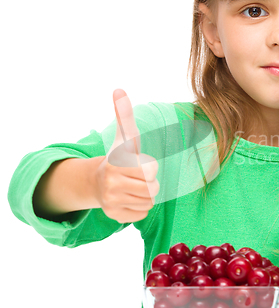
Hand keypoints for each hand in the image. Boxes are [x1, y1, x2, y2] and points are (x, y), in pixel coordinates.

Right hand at [93, 89, 159, 222]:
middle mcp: (111, 183)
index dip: (150, 167)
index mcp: (116, 163)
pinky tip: (128, 198)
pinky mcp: (115, 216)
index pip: (151, 171)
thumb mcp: (125, 137)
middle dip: (149, 183)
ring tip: (132, 187)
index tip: (138, 164)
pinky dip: (139, 207)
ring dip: (145, 195)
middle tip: (137, 177)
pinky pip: (143, 214)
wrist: (97, 182)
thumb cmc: (119, 158)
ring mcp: (111, 202)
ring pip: (149, 202)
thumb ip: (124, 115)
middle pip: (152, 189)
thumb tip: (118, 90)